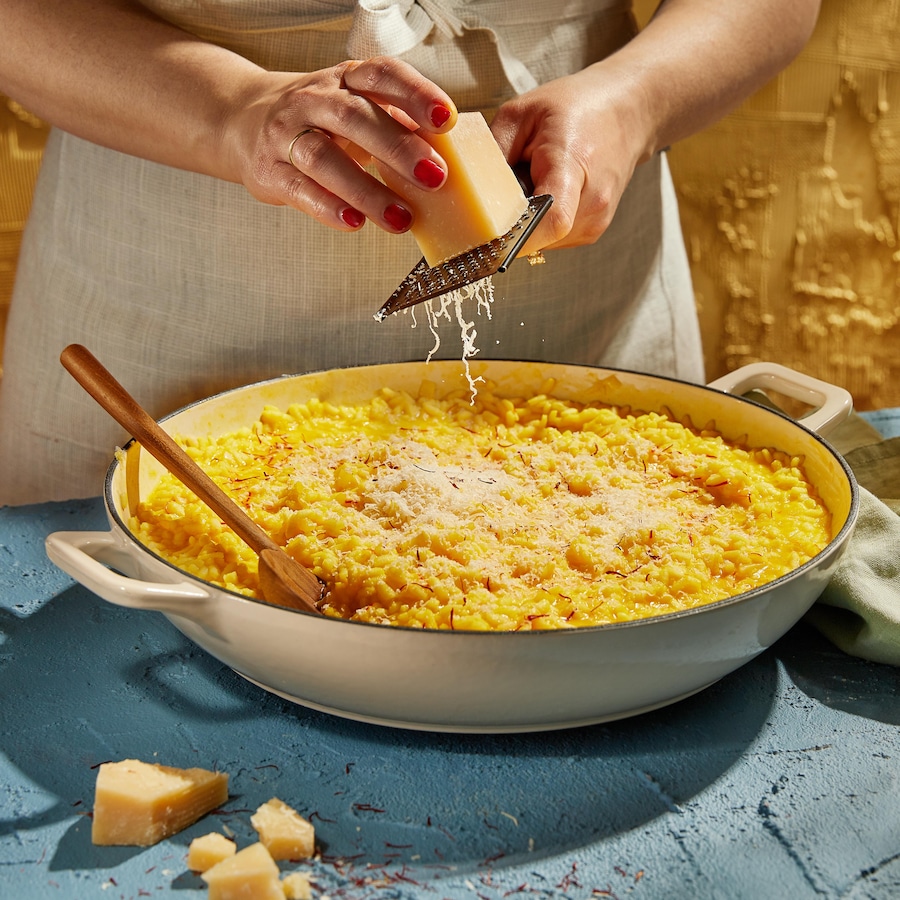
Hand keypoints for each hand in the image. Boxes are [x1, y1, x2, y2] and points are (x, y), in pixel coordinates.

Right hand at [225, 56, 457, 233]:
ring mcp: (288, 134)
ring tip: (400, 218)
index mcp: (346, 80)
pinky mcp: (271, 170)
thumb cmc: (318, 119)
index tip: (446, 119)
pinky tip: (354, 223)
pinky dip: (328, 207)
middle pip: (356, 118)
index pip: (382, 75)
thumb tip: (446, 155)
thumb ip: (394, 123)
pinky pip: (300, 189)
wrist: (243, 120)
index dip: (415, 94)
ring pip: (326, 159)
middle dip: (398, 148)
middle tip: (434, 177)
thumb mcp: (355, 107)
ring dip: (367, 191)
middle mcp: (314, 100)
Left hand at [490, 65, 652, 254]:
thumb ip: (490, 153)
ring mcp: (595, 223)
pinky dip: (537, 223)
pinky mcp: (592, 231)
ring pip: (541, 242)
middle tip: (501, 194)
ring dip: (524, 224)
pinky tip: (542, 194)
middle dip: (509, 225)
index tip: (486, 234)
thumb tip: (464, 191)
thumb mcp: (522, 113)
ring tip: (530, 186)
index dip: (515, 236)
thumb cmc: (575, 107)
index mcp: (573, 167)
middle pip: (537, 237)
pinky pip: (551, 239)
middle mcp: (592, 205)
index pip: (550, 221)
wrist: (628, 111)